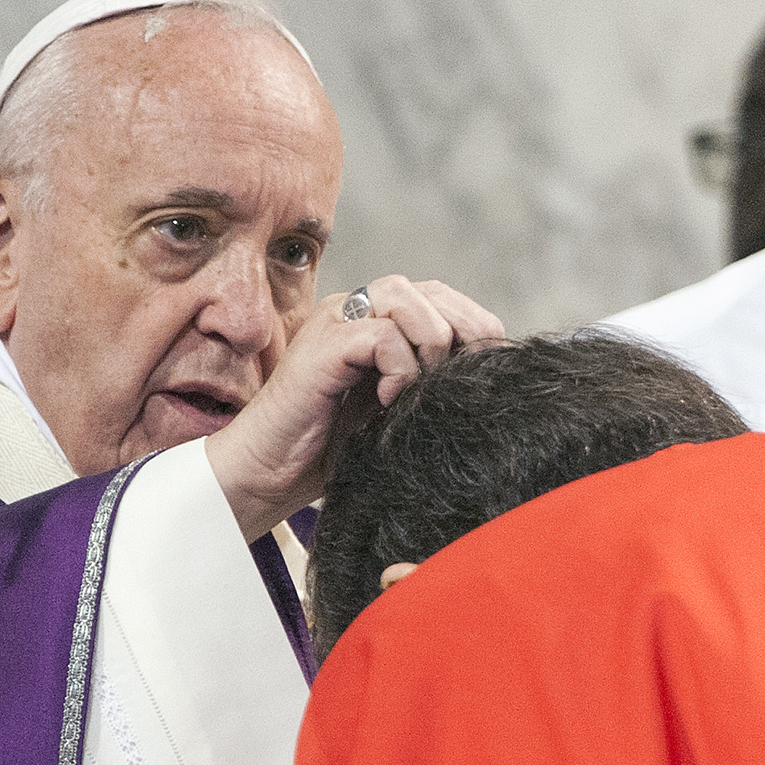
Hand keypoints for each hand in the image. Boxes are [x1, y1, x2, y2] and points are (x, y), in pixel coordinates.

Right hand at [205, 273, 506, 540]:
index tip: (484, 374)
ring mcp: (335, 324)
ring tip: (421, 389)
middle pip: (431, 290)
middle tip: (462, 381)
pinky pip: (381, 336)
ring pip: (406, 298)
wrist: (270, 474)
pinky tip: (389, 401)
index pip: (444, 298)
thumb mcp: (400, 408)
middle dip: (463, 332)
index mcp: (377, 320)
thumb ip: (434, 380)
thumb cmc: (332, 448)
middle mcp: (356, 311)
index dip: (475, 328)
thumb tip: (494, 372)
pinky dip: (400, 368)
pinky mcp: (321, 348)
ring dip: (431, 344)